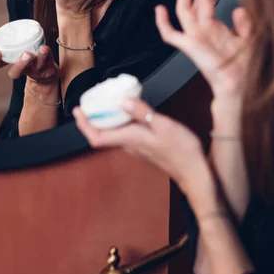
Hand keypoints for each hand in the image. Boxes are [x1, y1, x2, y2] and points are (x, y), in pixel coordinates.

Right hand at [0, 45, 59, 83]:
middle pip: (16, 72)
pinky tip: (47, 48)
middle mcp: (23, 70)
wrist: (46, 75)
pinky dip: (49, 54)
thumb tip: (10, 25)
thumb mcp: (17, 51)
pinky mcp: (48, 69)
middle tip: (25, 54)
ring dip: (40, 57)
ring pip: (37, 66)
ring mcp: (36, 71)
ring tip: (42, 49)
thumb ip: (13, 40)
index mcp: (11, 64)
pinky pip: (49, 62)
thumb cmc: (29, 59)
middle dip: (20, 64)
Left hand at [73, 98, 215, 198]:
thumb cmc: (182, 151)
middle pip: (102, 134)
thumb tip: (124, 101)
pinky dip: (121, 121)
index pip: (97, 136)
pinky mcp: (146, 146)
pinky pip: (126, 133)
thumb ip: (143, 113)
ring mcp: (138, 146)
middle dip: (92, 119)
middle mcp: (130, 145)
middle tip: (89, 102)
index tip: (78, 110)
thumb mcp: (164, 126)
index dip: (84, 124)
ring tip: (106, 103)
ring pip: (114, 133)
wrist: (194, 172)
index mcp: (130, 139)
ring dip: (106, 120)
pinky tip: (130, 111)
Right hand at [155, 0, 251, 98]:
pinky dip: (163, 24)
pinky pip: (171, 36)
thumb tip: (238, 9)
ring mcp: (194, 38)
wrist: (241, 83)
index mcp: (213, 28)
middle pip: (196, 1)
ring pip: (185, 10)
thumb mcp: (249, 39)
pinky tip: (160, 9)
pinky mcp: (190, 47)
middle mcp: (202, 31)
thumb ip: (244, 24)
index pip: (207, 0)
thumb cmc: (245, 65)